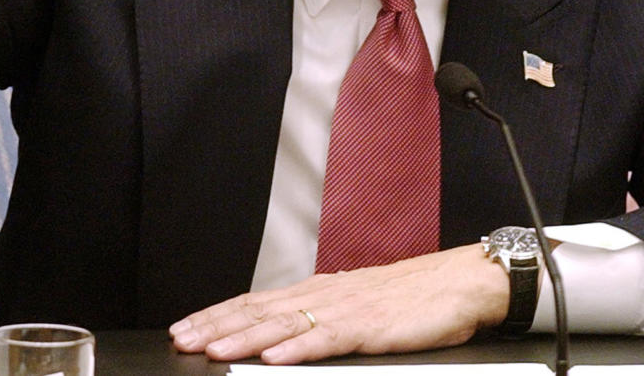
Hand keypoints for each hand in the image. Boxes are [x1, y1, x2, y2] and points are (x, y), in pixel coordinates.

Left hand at [168, 244, 508, 364]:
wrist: (461, 283)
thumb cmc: (414, 299)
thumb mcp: (358, 307)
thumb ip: (321, 320)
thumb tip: (284, 337)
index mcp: (320, 291)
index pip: (257, 302)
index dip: (219, 315)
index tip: (185, 328)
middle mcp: (325, 295)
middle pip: (260, 311)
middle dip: (216, 326)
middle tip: (181, 340)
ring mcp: (346, 310)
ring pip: (285, 325)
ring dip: (245, 338)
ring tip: (213, 350)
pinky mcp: (371, 327)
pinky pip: (329, 339)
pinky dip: (299, 349)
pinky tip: (274, 359)